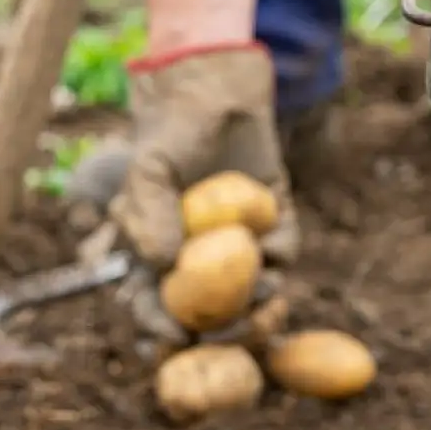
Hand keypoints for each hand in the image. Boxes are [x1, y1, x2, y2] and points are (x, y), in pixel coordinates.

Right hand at [67, 43, 300, 343]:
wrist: (218, 94)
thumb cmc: (172, 133)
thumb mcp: (149, 168)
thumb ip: (147, 213)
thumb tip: (161, 264)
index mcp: (155, 258)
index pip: (151, 307)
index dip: (159, 327)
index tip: (174, 335)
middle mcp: (199, 261)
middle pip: (207, 318)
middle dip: (220, 334)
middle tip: (232, 331)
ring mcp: (239, 248)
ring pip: (251, 297)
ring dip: (259, 305)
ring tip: (264, 298)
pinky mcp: (276, 228)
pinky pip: (283, 255)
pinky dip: (280, 257)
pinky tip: (271, 245)